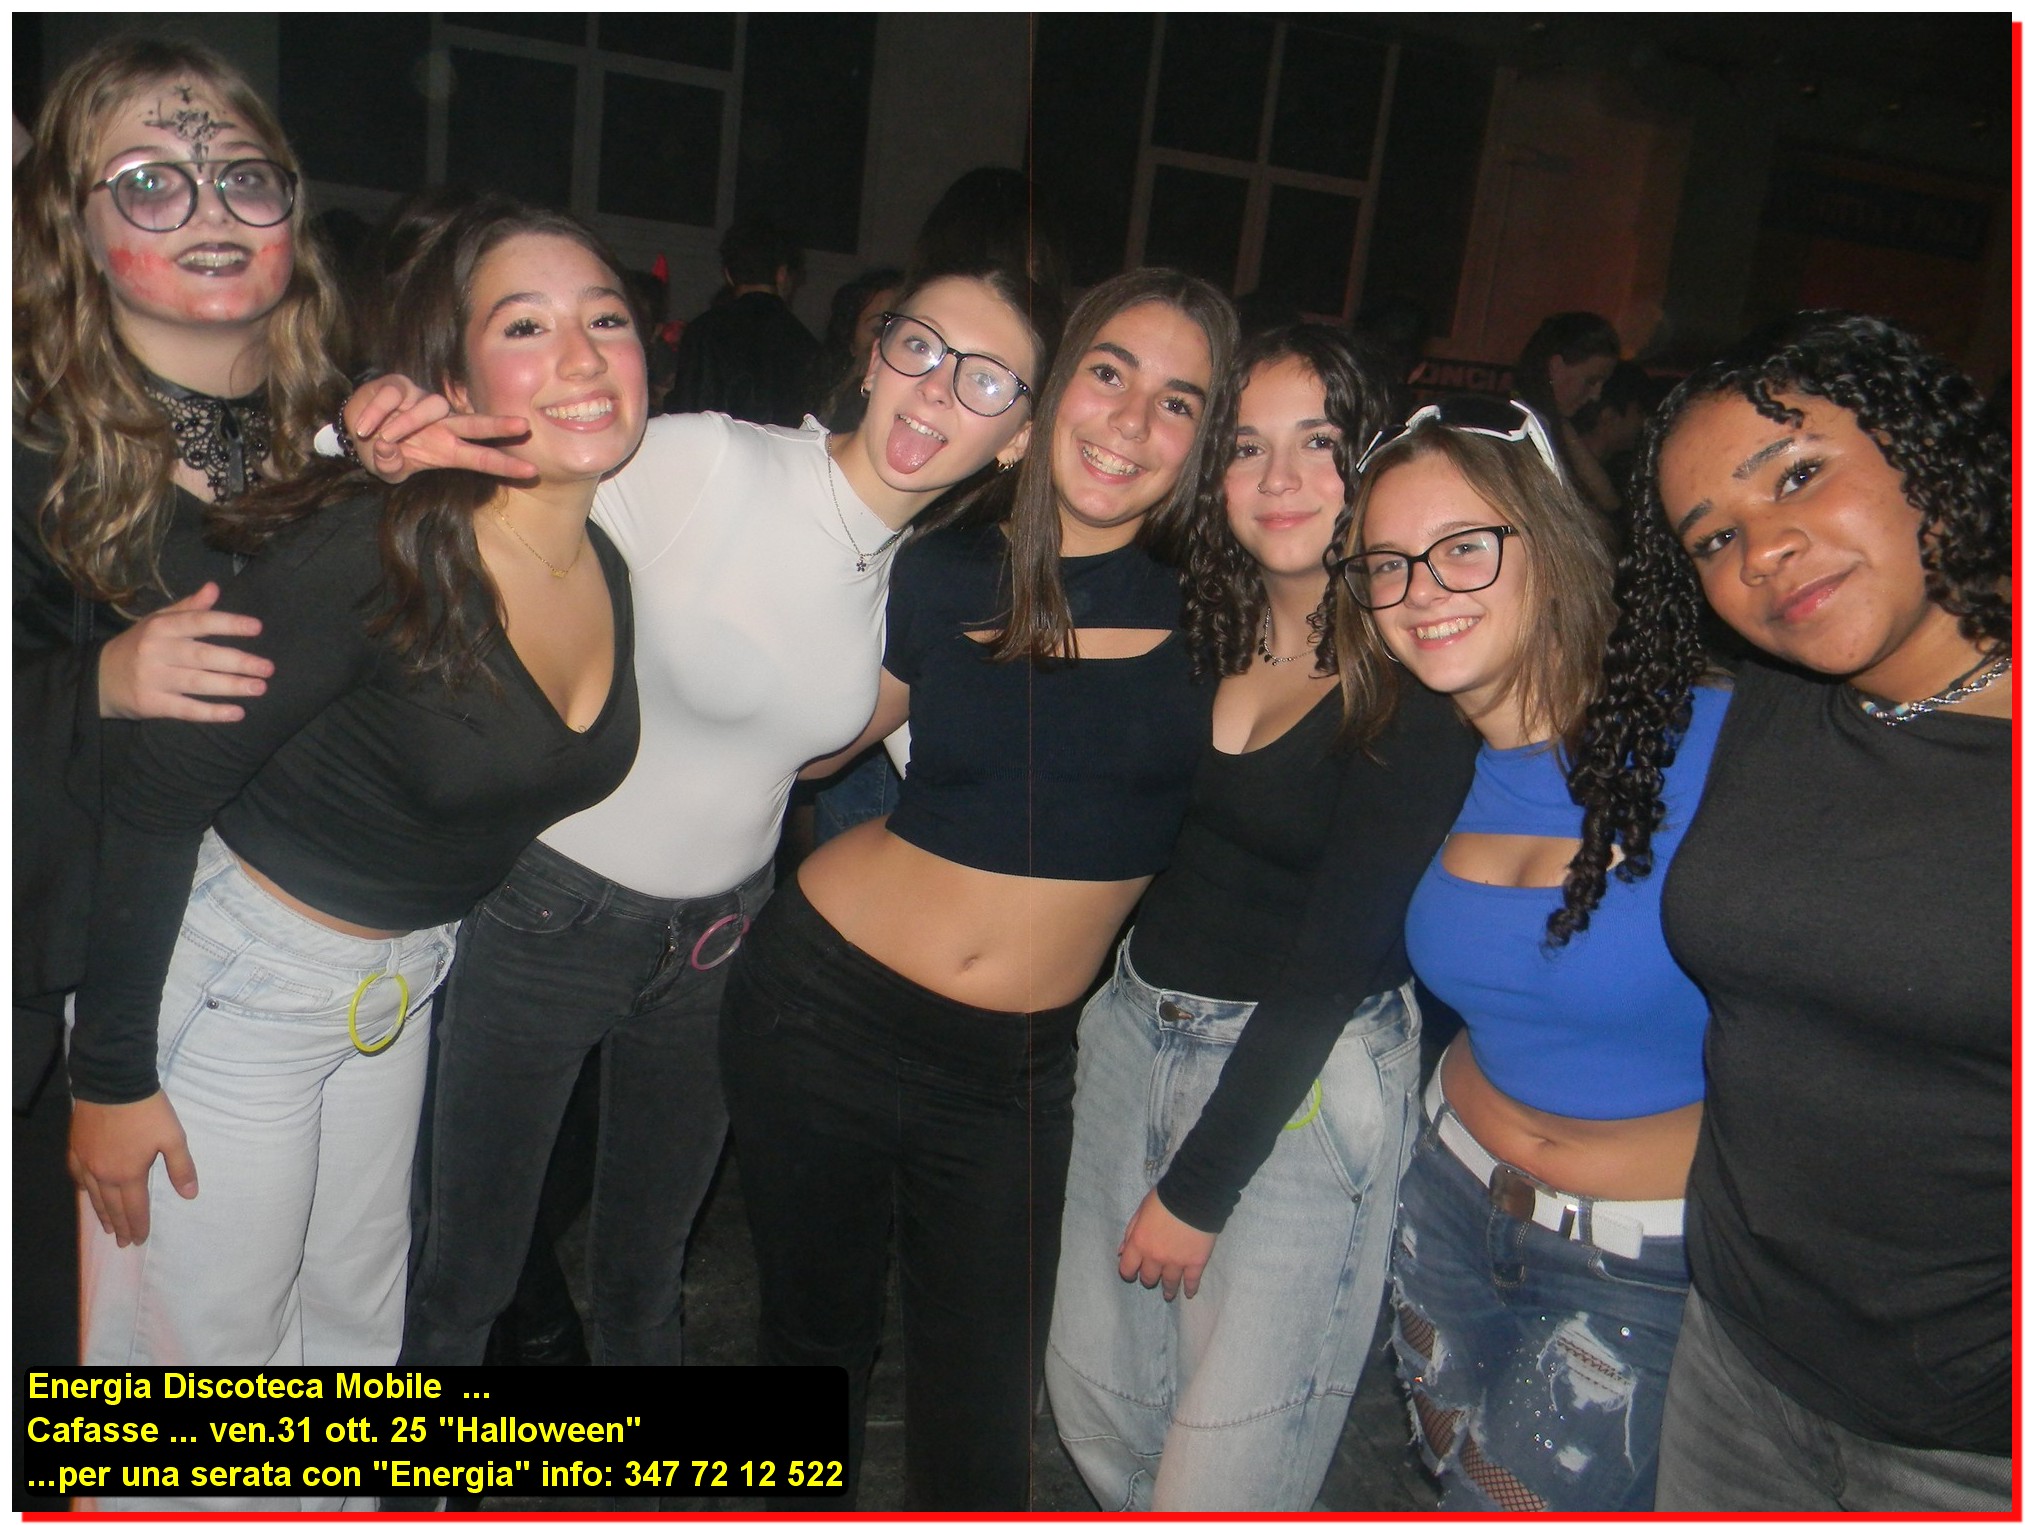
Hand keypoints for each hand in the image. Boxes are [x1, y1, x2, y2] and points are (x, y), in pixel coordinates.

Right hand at [69, 1092, 197, 1246]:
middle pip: (112, 1207)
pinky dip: (83, 1189)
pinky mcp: (76, 1148)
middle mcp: (104, 1174)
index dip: (138, 1225)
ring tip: (107, 1227)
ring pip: (93, 1196)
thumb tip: (190, 1195)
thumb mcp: (173, 1138)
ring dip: (101, 1213)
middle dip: (120, 1226)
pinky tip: (85, 1193)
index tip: (139, 1240)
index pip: (134, 1208)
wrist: (114, 1084)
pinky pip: (77, 1176)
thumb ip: (181, 1168)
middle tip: (123, 1242)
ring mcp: (87, 1162)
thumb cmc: (148, 1111)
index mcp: (129, 1174)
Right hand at [98, 582, 269, 720]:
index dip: (228, 624)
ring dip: (232, 686)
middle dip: (238, 662)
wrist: (98, 678)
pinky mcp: (152, 704)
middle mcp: (157, 651)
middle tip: (268, 668)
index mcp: (161, 628)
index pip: (199, 622)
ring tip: (260, 688)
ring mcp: (153, 679)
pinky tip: (236, 712)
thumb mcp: (158, 621)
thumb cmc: (138, 646)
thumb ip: (188, 608)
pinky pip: (186, 709)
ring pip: (199, 683)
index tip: (257, 628)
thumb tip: (214, 588)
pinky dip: (212, 712)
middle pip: (203, 656)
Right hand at [345, 374, 534, 483]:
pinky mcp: (400, 386)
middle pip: (475, 423)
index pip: (481, 457)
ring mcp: (423, 403)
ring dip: (404, 425)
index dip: (505, 464)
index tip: (532, 472)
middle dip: (498, 425)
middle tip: (523, 426)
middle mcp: (442, 425)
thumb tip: (387, 449)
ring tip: (381, 438)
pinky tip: (364, 426)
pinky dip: (377, 414)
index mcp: (446, 449)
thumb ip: (390, 466)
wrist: (355, 428)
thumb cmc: (383, 451)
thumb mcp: (387, 469)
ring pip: (429, 408)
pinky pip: (392, 398)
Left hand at [1117, 1188, 1217, 1300]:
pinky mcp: (1195, 1263)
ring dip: (1168, 1290)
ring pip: (1169, 1283)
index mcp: (1139, 1244)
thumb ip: (1130, 1233)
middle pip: (1149, 1278)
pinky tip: (1189, 1293)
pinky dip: (1190, 1288)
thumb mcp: (1140, 1211)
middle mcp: (1155, 1258)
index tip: (1132, 1274)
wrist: (1193, 1197)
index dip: (1128, 1273)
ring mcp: (1176, 1262)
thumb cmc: (1163, 1200)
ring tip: (1169, 1295)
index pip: (1127, 1268)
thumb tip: (1120, 1252)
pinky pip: (1192, 1281)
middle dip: (1149, 1279)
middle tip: (1153, 1279)